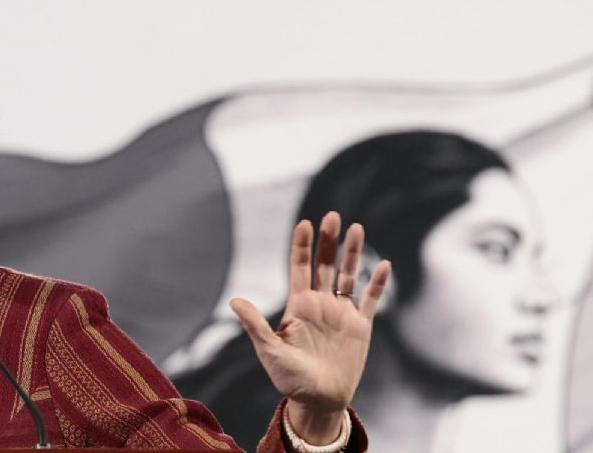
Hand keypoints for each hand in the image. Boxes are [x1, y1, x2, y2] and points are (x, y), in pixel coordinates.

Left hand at [230, 211, 390, 444]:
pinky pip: (371, 300)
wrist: (317, 401)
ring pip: (348, 276)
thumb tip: (233, 300)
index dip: (302, 245)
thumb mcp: (269, 350)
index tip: (305, 222)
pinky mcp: (360, 327)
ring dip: (352, 253)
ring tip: (356, 228)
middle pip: (325, 264)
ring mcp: (341, 314)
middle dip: (329, 241)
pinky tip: (382, 264)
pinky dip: (377, 283)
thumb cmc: (289, 379)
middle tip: (333, 215)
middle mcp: (320, 304)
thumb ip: (255, 324)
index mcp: (298, 306)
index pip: (299, 267)